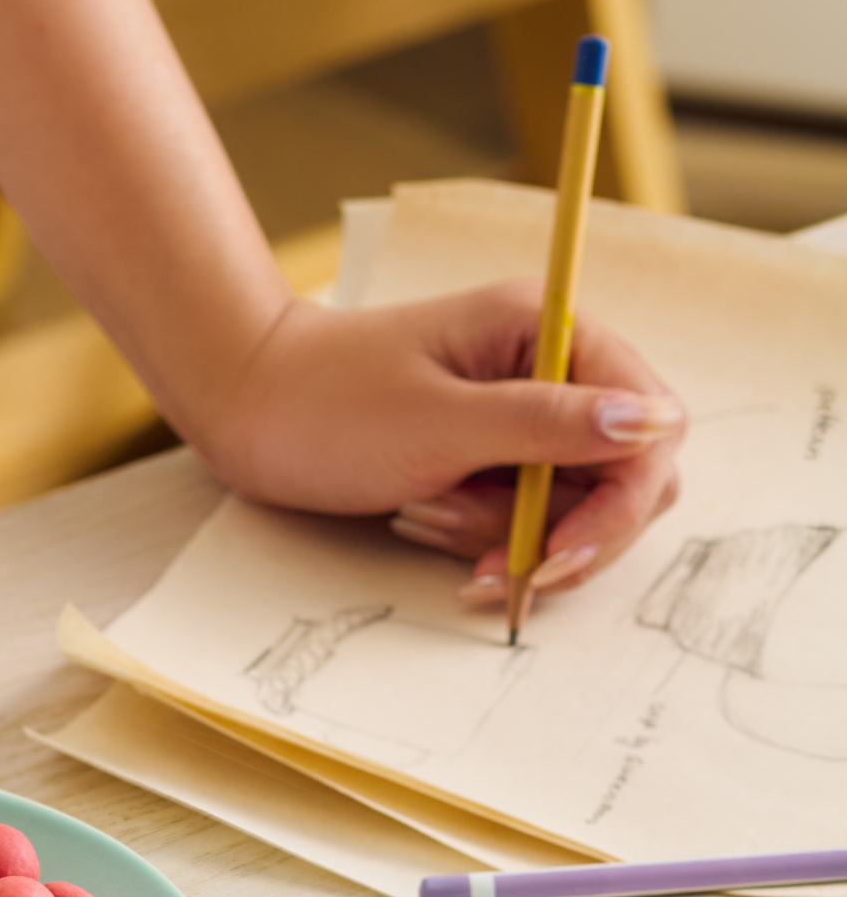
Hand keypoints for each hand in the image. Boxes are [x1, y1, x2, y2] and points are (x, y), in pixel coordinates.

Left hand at [193, 284, 685, 606]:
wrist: (244, 409)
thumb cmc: (327, 402)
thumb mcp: (440, 420)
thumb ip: (549, 424)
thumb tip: (653, 422)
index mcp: (548, 331)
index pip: (648, 425)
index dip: (620, 502)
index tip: (558, 555)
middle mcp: (548, 368)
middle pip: (621, 476)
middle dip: (562, 531)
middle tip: (494, 564)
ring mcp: (520, 416)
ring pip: (568, 507)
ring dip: (506, 534)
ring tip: (425, 518)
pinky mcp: (489, 455)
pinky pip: (520, 514)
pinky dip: (478, 534)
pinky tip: (420, 521)